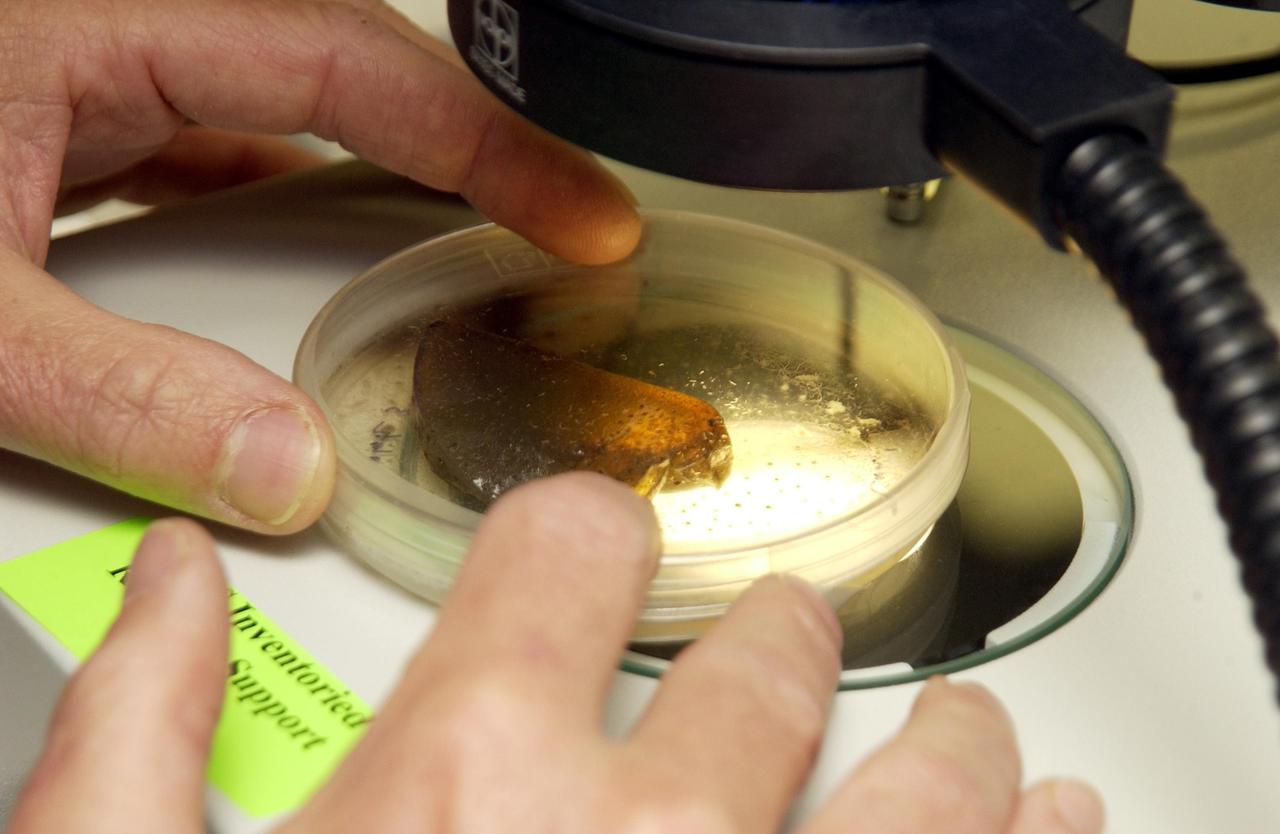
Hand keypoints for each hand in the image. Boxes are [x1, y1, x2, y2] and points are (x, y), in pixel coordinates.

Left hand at [0, 0, 639, 532]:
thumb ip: (119, 393)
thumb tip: (283, 467)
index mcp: (97, 19)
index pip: (353, 62)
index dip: (495, 142)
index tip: (587, 217)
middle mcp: (111, 26)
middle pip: (352, 67)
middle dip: (476, 147)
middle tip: (570, 228)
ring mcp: (95, 63)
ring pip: (293, 104)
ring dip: (392, 173)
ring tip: (475, 248)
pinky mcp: (74, 110)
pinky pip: (228, 142)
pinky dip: (296, 201)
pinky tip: (313, 267)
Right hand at [5, 473, 1103, 833]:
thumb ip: (138, 737)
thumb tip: (169, 589)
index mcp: (467, 784)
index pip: (569, 551)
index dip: (578, 537)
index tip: (594, 553)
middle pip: (766, 667)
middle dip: (773, 643)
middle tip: (786, 643)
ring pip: (930, 796)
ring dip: (954, 757)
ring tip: (977, 743)